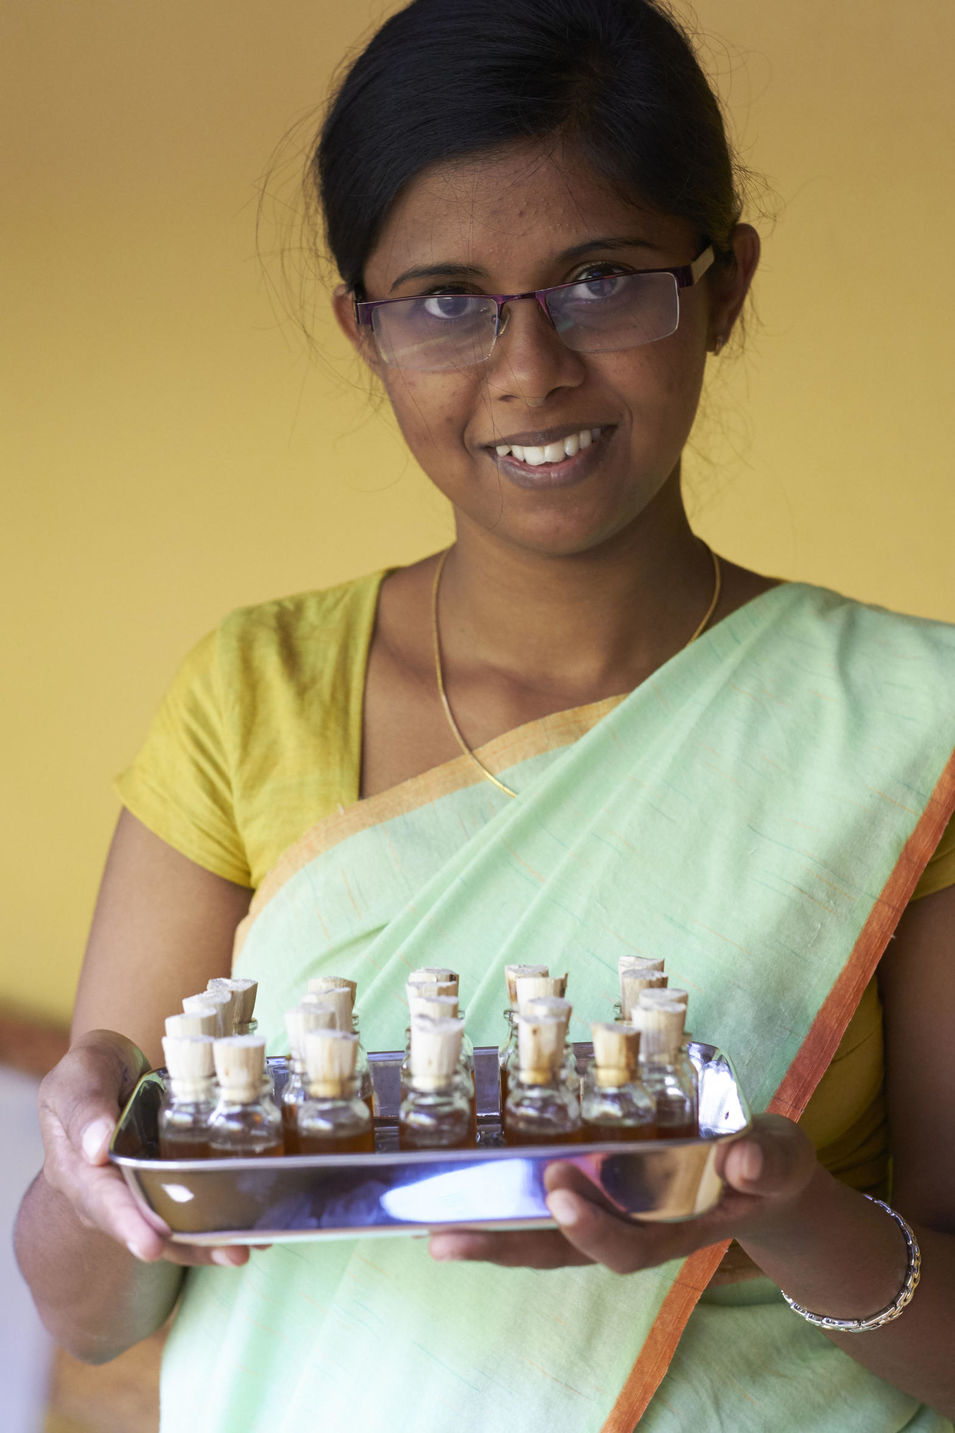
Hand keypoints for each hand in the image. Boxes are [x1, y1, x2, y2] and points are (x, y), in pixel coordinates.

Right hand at [37, 1029, 256, 1267]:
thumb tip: (96, 1149)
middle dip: (183, 1245)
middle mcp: (108, 1193)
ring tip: (244, 1250)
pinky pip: (188, 1212)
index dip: (127, 1223)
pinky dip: (216, 1225)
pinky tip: (251, 1231)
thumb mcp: (80, 1073)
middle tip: (227, 1254)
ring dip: (207, 1244)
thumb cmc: (92, 1069)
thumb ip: (84, 1106)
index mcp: (77, 1168)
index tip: (150, 1244)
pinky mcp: (166, 1186)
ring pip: (169, 1229)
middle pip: (143, 1226)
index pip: (101, 1200)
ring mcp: (139, 1193)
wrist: (115, 1067)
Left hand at [428, 1113, 816, 1272]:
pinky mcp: (594, 1188)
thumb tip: (740, 1160)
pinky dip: (505, 1199)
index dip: (591, 1227)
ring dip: (490, 1232)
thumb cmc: (767, 1163)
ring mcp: (609, 1214)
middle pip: (562, 1252)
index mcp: (676, 1229)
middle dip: (506, 1246)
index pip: (627, 1244)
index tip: (561, 1194)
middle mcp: (632, 1230)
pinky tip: (460, 1191)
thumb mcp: (780, 1158)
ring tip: (432, 1228)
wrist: (764, 1173)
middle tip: (447, 1235)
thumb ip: (765, 1159)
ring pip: (543, 1236)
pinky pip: (545, 1203)